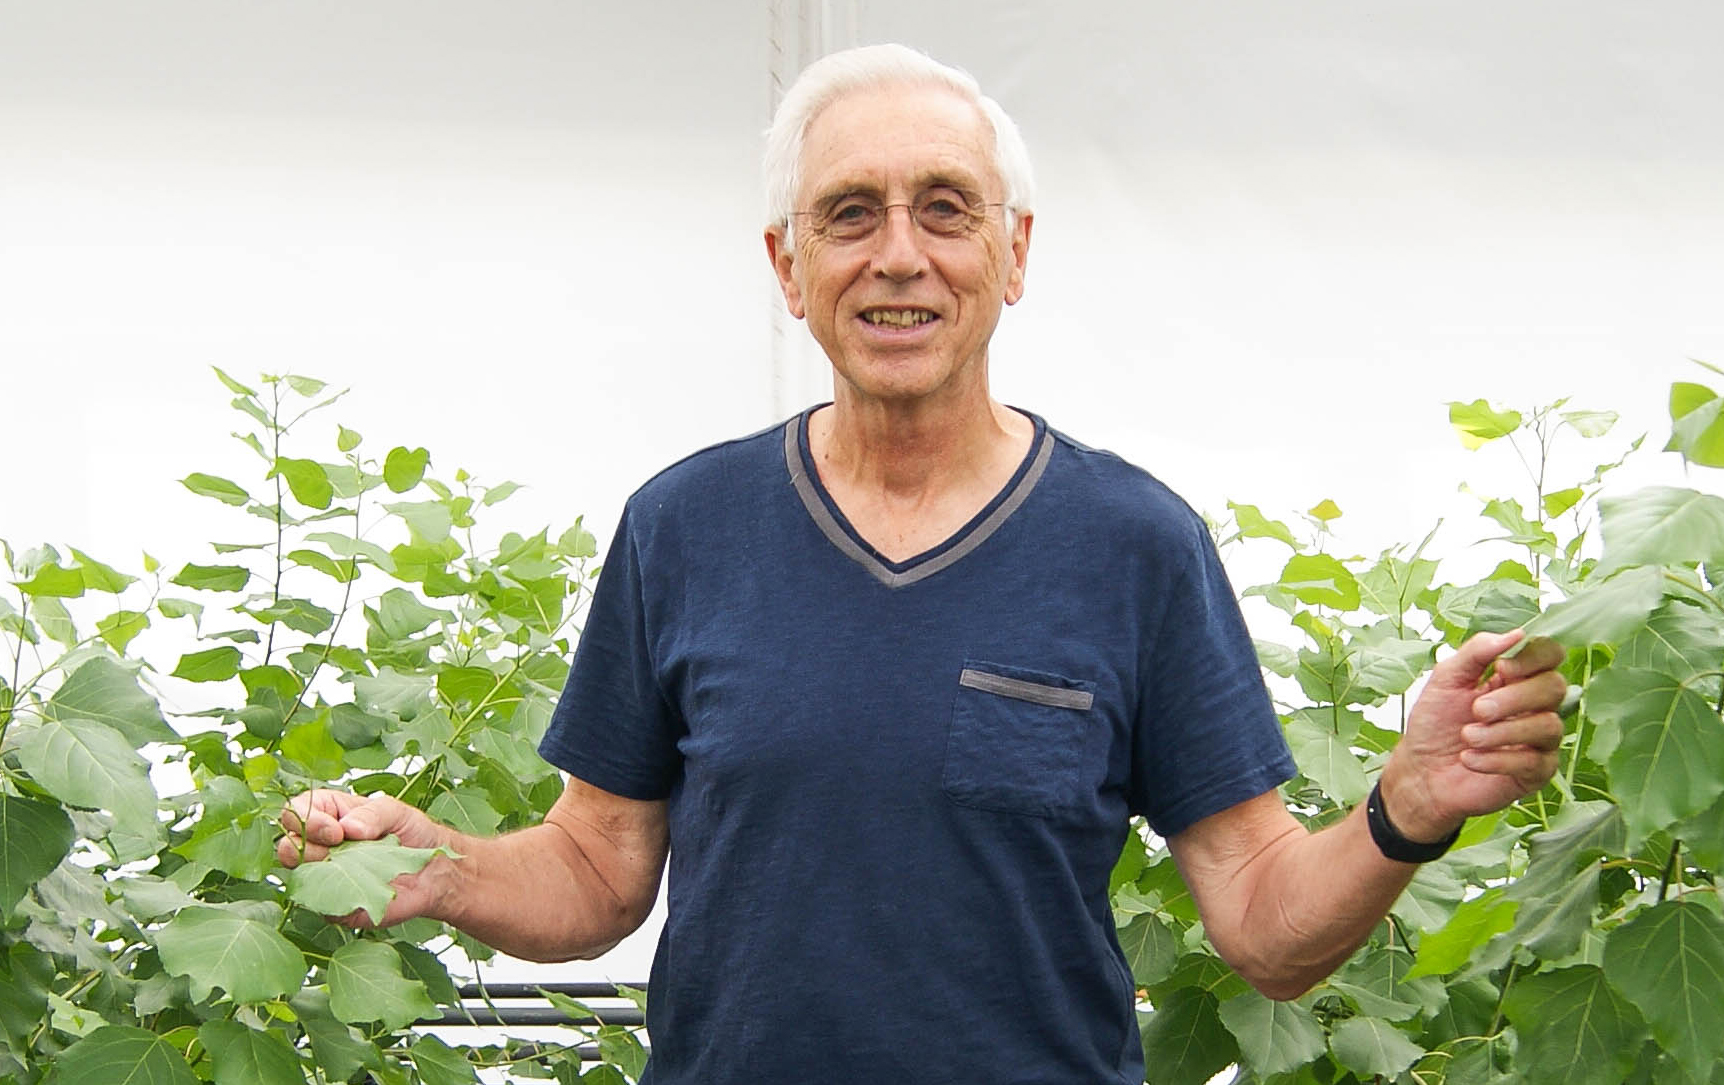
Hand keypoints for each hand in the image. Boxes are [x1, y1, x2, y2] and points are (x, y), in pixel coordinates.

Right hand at [277, 790, 455, 927]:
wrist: (433, 871)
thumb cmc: (412, 834)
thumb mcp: (396, 811)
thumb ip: (372, 813)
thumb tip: (348, 828)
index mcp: (328, 815)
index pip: (295, 812)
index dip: (307, 820)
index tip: (336, 831)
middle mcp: (319, 846)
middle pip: (287, 846)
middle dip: (308, 847)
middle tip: (339, 849)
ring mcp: (324, 876)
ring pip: (298, 877)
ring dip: (323, 872)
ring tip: (356, 868)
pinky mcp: (334, 903)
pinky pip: (319, 904)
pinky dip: (337, 896)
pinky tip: (361, 888)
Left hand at [1380, 630, 1566, 842]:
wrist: (1420, 771)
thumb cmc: (1434, 723)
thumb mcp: (1446, 679)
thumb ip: (1477, 652)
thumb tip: (1518, 633)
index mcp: (1516, 677)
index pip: (1550, 654)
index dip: (1533, 657)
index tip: (1501, 668)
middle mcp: (1536, 705)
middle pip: (1555, 687)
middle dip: (1514, 698)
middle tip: (1477, 710)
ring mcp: (1540, 740)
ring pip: (1549, 726)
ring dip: (1502, 731)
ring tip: (1467, 736)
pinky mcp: (1537, 772)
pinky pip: (1535, 761)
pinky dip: (1497, 759)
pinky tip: (1469, 758)